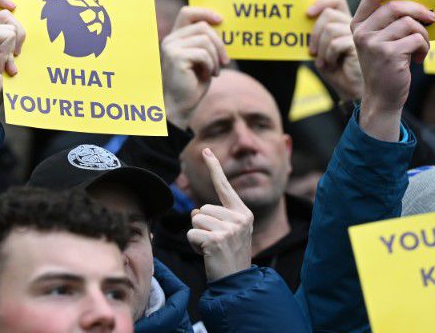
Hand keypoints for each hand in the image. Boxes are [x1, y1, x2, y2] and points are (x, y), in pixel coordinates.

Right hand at [0, 0, 26, 115]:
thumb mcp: (5, 52)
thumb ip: (8, 35)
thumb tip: (23, 18)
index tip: (14, 7)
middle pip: (4, 11)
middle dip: (19, 31)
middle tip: (16, 53)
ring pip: (10, 23)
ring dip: (15, 44)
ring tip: (7, 62)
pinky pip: (9, 34)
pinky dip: (9, 51)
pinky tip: (3, 65)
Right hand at [160, 7, 227, 128]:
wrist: (181, 106)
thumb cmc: (193, 83)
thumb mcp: (202, 58)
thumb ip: (206, 42)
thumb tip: (221, 25)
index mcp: (175, 38)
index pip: (187, 12)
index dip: (205, 12)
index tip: (221, 20)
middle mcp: (170, 40)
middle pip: (202, 27)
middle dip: (219, 43)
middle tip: (225, 61)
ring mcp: (171, 48)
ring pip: (205, 40)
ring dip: (215, 57)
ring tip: (215, 71)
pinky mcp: (176, 58)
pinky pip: (203, 54)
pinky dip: (211, 65)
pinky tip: (208, 76)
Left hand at [186, 148, 253, 281]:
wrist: (236, 283)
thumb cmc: (228, 256)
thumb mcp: (226, 233)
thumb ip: (213, 218)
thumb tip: (195, 211)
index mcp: (243, 213)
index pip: (224, 187)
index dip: (214, 167)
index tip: (206, 150)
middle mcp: (239, 218)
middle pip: (202, 209)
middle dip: (202, 226)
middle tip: (216, 244)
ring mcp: (229, 229)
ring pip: (195, 220)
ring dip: (197, 236)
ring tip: (212, 249)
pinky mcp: (216, 240)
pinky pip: (191, 234)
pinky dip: (193, 245)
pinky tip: (207, 255)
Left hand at [307, 0, 361, 101]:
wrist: (350, 89)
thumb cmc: (336, 68)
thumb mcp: (322, 47)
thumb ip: (318, 32)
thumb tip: (306, 17)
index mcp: (345, 21)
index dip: (322, 2)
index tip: (308, 14)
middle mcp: (354, 25)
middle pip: (329, 14)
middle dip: (315, 33)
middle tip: (312, 51)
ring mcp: (358, 35)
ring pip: (330, 29)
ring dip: (321, 48)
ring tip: (324, 61)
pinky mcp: (360, 47)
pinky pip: (335, 44)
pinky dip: (328, 56)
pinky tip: (331, 64)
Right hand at [350, 0, 434, 141]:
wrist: (381, 97)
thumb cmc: (385, 66)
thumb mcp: (380, 41)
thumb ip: (389, 22)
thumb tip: (418, 3)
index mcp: (358, 24)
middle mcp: (362, 32)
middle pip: (395, 7)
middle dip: (418, 10)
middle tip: (432, 17)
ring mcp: (374, 44)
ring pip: (409, 24)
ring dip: (423, 35)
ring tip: (422, 46)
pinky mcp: (389, 55)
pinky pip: (416, 40)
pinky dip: (424, 48)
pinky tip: (418, 59)